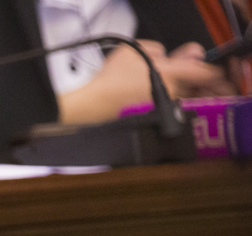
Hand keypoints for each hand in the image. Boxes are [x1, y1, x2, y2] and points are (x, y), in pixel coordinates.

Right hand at [58, 40, 235, 123]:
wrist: (93, 108)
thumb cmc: (111, 79)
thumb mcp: (134, 49)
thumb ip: (159, 49)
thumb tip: (170, 58)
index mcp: (172, 74)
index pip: (204, 72)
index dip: (207, 69)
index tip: (202, 69)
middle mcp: (173, 94)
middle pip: (191, 85)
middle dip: (184, 78)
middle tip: (167, 73)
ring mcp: (164, 110)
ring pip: (179, 97)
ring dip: (173, 91)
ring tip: (151, 86)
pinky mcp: (154, 121)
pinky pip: (166, 109)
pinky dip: (161, 103)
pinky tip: (144, 100)